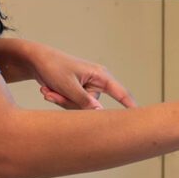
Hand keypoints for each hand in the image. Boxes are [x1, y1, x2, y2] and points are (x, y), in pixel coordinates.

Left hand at [17, 41, 136, 110]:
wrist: (37, 60)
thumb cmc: (54, 67)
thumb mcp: (68, 85)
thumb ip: (84, 101)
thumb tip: (100, 114)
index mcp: (100, 75)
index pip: (121, 93)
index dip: (131, 105)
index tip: (141, 116)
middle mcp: (96, 82)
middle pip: (93, 106)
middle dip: (71, 103)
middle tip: (54, 94)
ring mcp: (87, 88)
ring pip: (80, 108)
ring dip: (62, 101)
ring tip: (50, 90)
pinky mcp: (78, 92)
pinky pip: (72, 105)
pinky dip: (60, 100)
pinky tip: (49, 90)